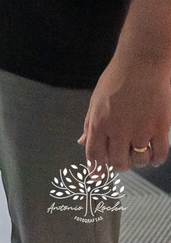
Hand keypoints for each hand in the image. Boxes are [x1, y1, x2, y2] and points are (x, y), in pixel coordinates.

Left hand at [80, 53, 170, 170]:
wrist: (141, 64)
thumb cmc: (116, 79)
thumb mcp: (96, 100)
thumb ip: (90, 124)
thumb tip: (82, 142)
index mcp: (98, 122)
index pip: (94, 154)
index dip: (96, 169)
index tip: (98, 178)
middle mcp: (117, 130)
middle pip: (117, 162)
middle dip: (119, 165)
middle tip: (123, 159)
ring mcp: (140, 130)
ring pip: (139, 161)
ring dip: (139, 162)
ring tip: (139, 152)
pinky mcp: (160, 128)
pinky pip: (159, 154)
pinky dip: (156, 159)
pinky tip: (154, 156)